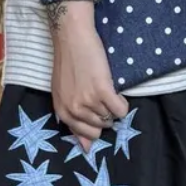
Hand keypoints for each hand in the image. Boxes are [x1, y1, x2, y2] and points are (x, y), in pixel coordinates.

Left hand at [51, 9, 128, 150]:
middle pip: (101, 127)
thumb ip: (74, 122)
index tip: (96, 109)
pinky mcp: (102, 91)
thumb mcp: (64, 95)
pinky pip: (120, 110)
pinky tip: (115, 91)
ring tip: (105, 88)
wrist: (72, 37)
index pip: (87, 134)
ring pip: (111, 117)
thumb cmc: (68, 63)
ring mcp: (88, 101)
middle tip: (100, 95)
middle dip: (104, 114)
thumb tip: (87, 149)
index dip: (96, 124)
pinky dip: (122, 103)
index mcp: (63, 112)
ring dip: (113, 105)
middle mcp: (74, 110)